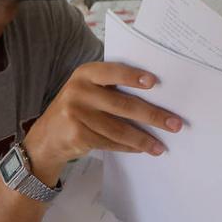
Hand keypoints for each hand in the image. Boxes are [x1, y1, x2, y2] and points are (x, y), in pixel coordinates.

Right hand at [22, 62, 182, 183]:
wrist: (46, 137)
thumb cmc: (78, 109)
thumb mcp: (88, 90)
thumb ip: (111, 88)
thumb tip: (156, 98)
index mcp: (85, 74)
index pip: (112, 72)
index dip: (133, 76)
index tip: (154, 82)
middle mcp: (79, 91)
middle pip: (123, 104)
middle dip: (153, 116)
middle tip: (175, 124)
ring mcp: (76, 114)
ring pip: (119, 129)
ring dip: (144, 139)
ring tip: (161, 145)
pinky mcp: (77, 135)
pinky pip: (111, 142)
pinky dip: (129, 147)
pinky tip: (143, 149)